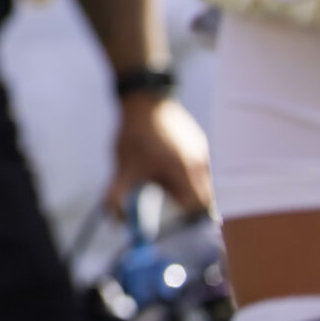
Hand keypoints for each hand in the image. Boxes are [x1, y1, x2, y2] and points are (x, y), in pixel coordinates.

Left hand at [108, 93, 212, 215]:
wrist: (143, 99)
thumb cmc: (133, 135)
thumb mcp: (123, 168)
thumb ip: (117, 196)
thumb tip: (116, 221)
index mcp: (183, 171)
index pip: (198, 207)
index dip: (188, 219)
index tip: (173, 222)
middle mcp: (198, 163)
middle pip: (203, 198)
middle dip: (186, 206)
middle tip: (168, 207)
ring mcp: (201, 152)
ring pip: (202, 183)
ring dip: (186, 190)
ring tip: (164, 184)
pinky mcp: (200, 143)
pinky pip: (199, 168)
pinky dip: (187, 174)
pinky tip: (167, 167)